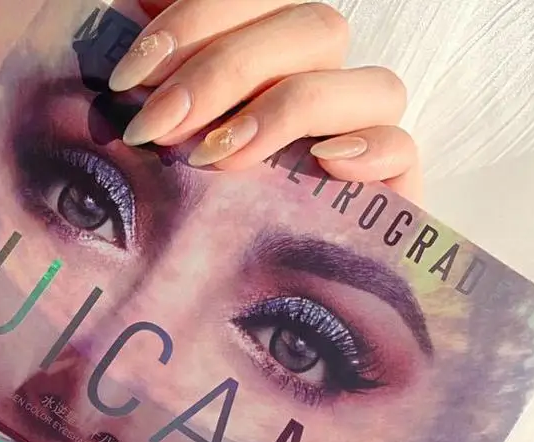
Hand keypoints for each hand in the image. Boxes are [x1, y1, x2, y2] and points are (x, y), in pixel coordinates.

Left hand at [108, 0, 420, 200]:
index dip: (196, 21)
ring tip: (216, 158)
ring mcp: (358, 138)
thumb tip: (133, 47)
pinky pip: (404, 148)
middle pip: (315, 29)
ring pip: (370, 82)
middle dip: (225, 70)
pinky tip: (324, 162)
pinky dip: (372, 148)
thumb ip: (156, 91)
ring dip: (287, 109)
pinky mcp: (386, 196)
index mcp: (269, 62)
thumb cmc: (161, 231)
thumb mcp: (152, 153)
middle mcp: (321, 89)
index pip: (258, 2)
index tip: (129, 75)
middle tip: (157, 126)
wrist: (190, 318)